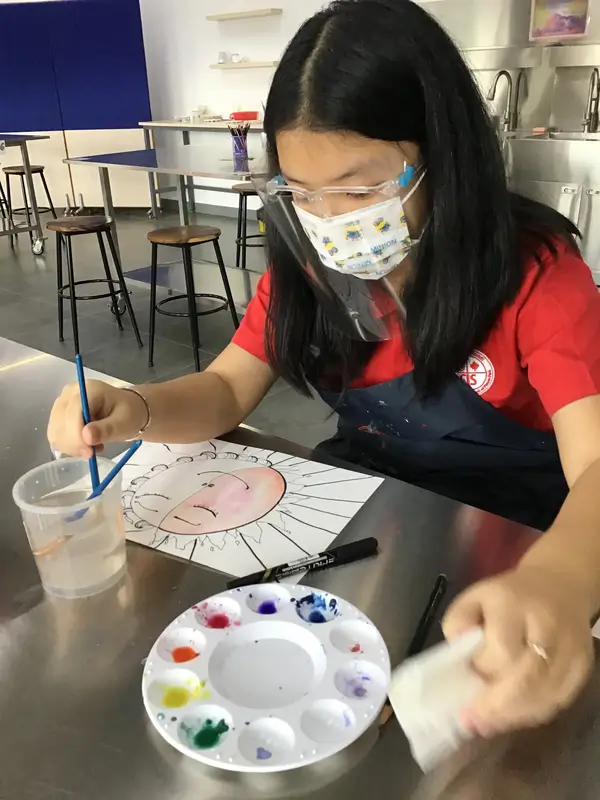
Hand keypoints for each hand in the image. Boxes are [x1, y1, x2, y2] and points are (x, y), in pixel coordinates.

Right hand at [48, 380, 146, 457]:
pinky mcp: (58, 416)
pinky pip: (56, 437)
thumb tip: (86, 437)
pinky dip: (69, 446)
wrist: (126, 411)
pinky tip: (85, 444)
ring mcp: (61, 404)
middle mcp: (69, 393)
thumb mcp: (124, 422)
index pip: (73, 412)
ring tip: (93, 445)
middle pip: (60, 423)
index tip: (90, 453)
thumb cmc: (128, 413)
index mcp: (89, 389)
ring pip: (56, 433)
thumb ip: (106, 429)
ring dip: (73, 447)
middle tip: (94, 451)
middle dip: (76, 444)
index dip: (77, 435)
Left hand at [442, 566, 593, 735]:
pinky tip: (513, 715)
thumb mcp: (473, 598)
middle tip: (472, 721)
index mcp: (513, 603)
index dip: (482, 669)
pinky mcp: (583, 665)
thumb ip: (458, 622)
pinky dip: (534, 712)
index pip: (501, 648)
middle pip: (528, 677)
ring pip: (545, 694)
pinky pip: (559, 699)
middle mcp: (546, 624)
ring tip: (487, 723)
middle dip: (498, 706)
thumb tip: (458, 655)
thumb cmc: (507, 597)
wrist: (558, 586)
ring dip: (514, 714)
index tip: (464, 681)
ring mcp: (570, 647)